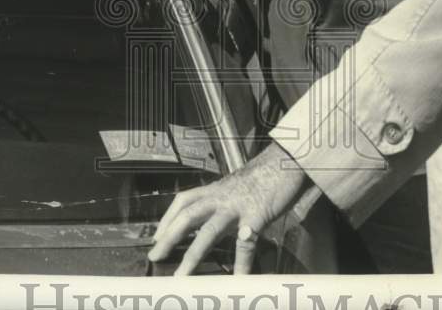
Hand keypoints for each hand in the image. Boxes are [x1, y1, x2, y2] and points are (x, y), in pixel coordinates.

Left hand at [147, 141, 309, 274]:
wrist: (287, 161)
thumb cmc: (264, 178)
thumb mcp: (238, 188)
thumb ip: (225, 202)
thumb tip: (215, 220)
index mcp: (216, 190)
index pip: (183, 201)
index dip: (167, 219)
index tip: (156, 237)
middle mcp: (222, 197)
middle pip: (188, 215)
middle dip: (169, 237)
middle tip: (155, 256)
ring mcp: (238, 207)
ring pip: (209, 230)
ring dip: (193, 254)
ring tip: (182, 275)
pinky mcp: (257, 216)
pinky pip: (246, 244)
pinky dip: (241, 264)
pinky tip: (238, 280)